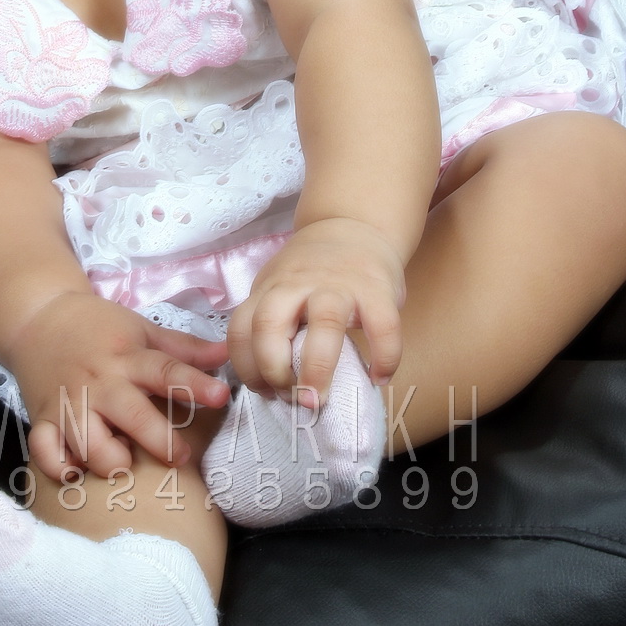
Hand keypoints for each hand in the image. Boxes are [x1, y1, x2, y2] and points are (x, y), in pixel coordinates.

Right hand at [9, 292, 229, 479]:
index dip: (194, 385)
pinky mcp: (43, 418)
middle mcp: (100, 382)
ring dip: (108, 458)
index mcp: (127, 357)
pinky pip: (46, 451)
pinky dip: (59, 466)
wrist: (39, 318)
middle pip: (131, 414)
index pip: (165, 370)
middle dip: (157, 439)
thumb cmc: (100, 327)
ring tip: (125, 461)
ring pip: (87, 441)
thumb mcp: (143, 329)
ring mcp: (69, 402)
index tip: (221, 396)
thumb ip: (185, 348)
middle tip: (180, 456)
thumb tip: (228, 355)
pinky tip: (77, 471)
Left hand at [227, 218, 404, 404]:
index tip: (265, 392)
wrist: (353, 225)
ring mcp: (338, 285)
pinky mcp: (377, 288)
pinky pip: (383, 326)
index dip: (247, 369)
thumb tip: (269, 387)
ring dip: (318, 368)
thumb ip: (271, 325)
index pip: (241, 330)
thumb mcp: (279, 289)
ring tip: (321, 399)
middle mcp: (297, 285)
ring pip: (324, 322)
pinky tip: (379, 378)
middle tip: (291, 400)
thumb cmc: (313, 274)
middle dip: (274, 371)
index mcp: (269, 290)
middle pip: (269, 325)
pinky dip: (384, 357)